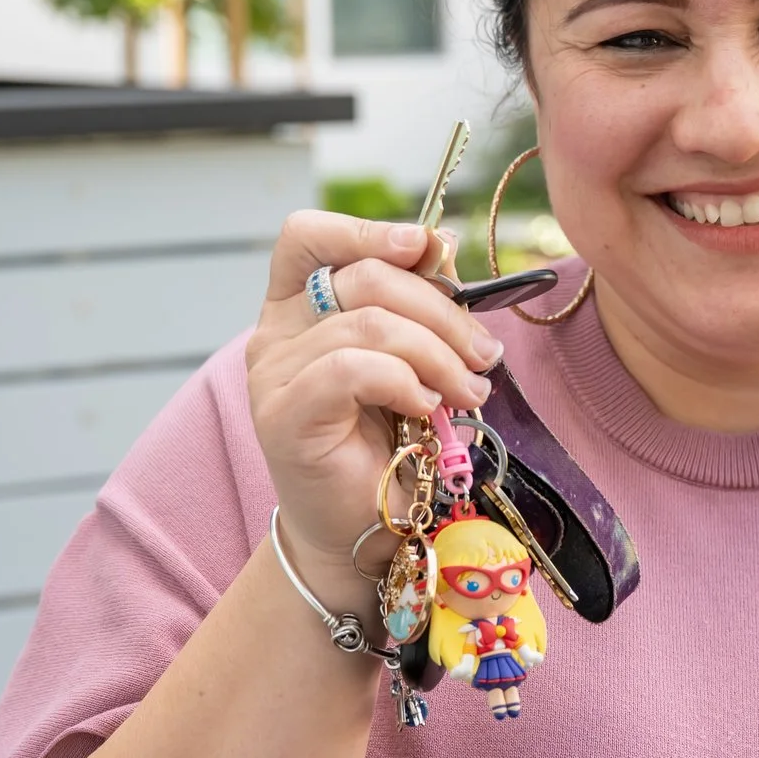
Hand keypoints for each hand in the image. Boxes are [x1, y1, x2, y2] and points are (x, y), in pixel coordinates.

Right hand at [245, 214, 501, 614]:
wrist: (366, 528)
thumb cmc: (391, 441)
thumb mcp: (411, 356)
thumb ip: (416, 302)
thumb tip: (441, 242)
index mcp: (297, 307)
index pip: (305, 236)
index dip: (366, 229)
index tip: (427, 246)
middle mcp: (275, 334)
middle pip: (361, 277)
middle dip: (441, 309)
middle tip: (485, 353)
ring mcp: (273, 375)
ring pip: (368, 324)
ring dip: (439, 355)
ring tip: (470, 392)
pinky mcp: (284, 416)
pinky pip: (352, 370)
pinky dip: (405, 381)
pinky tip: (428, 409)